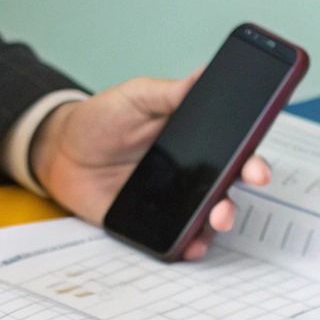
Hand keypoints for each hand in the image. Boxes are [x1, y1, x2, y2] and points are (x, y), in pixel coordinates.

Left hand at [29, 76, 271, 260]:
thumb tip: (204, 74)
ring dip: (221, 218)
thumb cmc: (101, 120)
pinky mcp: (154, 223)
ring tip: (217, 217)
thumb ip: (168, 91)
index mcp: (195, 137)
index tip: (258, 166)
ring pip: (210, 214)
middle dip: (243, 186)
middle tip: (248, 184)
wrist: (62, 152)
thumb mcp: (135, 96)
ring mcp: (175, 199)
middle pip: (229, 182)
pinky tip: (191, 245)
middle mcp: (192, 169)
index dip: (251, 156)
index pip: (233, 147)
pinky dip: (190, 245)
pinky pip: (179, 238)